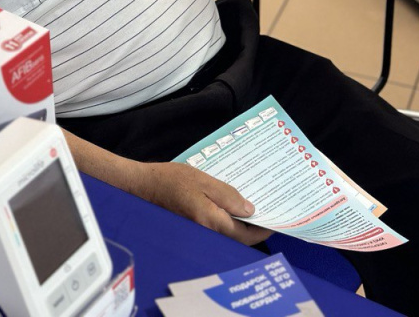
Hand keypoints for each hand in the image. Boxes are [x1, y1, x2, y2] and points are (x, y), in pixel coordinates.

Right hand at [136, 161, 270, 246]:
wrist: (142, 186)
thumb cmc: (171, 180)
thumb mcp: (202, 180)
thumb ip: (227, 195)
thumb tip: (249, 210)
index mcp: (211, 221)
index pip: (245, 235)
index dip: (262, 230)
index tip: (276, 221)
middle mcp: (207, 233)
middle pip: (238, 238)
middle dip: (254, 227)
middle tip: (267, 210)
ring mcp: (199, 232)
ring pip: (228, 233)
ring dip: (241, 224)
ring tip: (252, 206)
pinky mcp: (194, 227)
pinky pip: (217, 228)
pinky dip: (228, 220)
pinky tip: (230, 206)